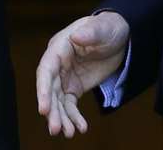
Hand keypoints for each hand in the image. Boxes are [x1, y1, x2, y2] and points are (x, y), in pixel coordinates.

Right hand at [35, 11, 129, 137]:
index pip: (46, 69)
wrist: (120, 36)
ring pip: (58, 101)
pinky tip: (80, 128)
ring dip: (61, 118)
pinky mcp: (74, 87)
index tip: (43, 109)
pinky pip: (70, 105)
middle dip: (52, 110)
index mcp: (60, 47)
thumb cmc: (107, 27)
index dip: (42, 89)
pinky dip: (74, 117)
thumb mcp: (102, 27)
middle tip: (56, 129)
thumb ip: (91, 32)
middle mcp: (58, 64)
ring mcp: (65, 77)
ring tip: (68, 133)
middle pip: (49, 89)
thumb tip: (76, 36)